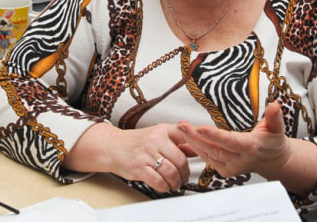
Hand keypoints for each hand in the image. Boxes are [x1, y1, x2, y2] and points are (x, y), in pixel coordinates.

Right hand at [63, 122, 193, 192]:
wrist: (112, 146)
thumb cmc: (138, 142)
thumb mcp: (159, 135)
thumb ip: (179, 141)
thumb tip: (199, 146)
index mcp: (163, 130)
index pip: (185, 134)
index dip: (197, 145)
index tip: (203, 153)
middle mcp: (155, 140)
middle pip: (180, 160)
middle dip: (185, 173)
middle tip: (184, 178)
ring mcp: (146, 154)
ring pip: (171, 172)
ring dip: (176, 182)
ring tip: (175, 184)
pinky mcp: (138, 168)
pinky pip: (158, 181)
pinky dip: (165, 187)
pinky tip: (164, 186)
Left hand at [177, 101, 316, 194]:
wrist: (272, 160)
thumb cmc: (273, 142)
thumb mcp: (277, 128)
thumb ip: (274, 117)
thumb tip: (274, 105)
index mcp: (251, 148)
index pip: (231, 142)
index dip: (215, 136)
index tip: (200, 128)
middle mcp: (240, 160)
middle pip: (214, 149)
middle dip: (196, 137)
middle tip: (181, 125)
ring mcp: (231, 167)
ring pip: (208, 155)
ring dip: (192, 142)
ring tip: (180, 128)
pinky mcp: (224, 170)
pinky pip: (207, 159)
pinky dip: (195, 149)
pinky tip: (185, 139)